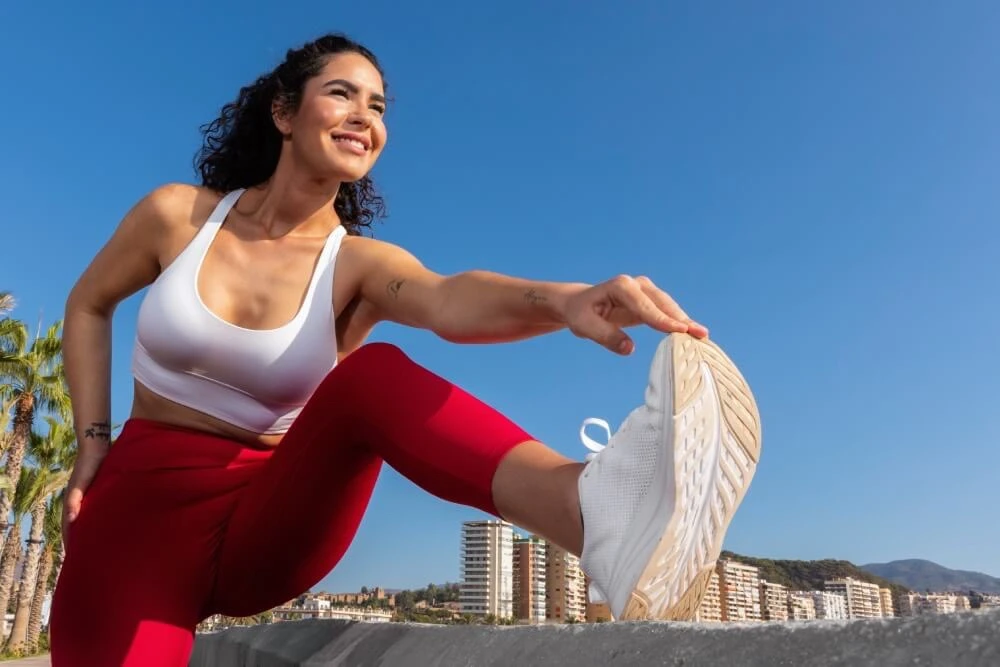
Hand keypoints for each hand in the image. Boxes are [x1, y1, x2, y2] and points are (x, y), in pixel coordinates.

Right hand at [61, 453, 104, 550]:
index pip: (69, 528)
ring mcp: (89, 497)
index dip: (71, 543)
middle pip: (78, 526)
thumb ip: (74, 500)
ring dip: (92, 532)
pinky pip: (99, 510)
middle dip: (82, 542)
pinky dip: (100, 520)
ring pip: (89, 519)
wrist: (98, 445)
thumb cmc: (89, 464)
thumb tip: (70, 520)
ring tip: (101, 548)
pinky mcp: (99, 491)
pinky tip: (111, 526)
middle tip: (90, 559)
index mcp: (73, 503)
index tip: (75, 559)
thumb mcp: (80, 483)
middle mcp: (79, 502)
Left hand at [562, 274, 707, 354]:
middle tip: (700, 334)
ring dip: (685, 321)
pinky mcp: (649, 301)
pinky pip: (666, 311)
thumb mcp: (584, 326)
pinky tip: (692, 333)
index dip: (662, 320)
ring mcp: (645, 291)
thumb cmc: (580, 314)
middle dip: (681, 319)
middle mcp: (636, 285)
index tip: (679, 331)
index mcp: (621, 287)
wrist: (579, 304)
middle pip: (662, 303)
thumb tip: (630, 348)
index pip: (645, 307)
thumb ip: (606, 336)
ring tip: (702, 336)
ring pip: (668, 306)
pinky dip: (679, 322)